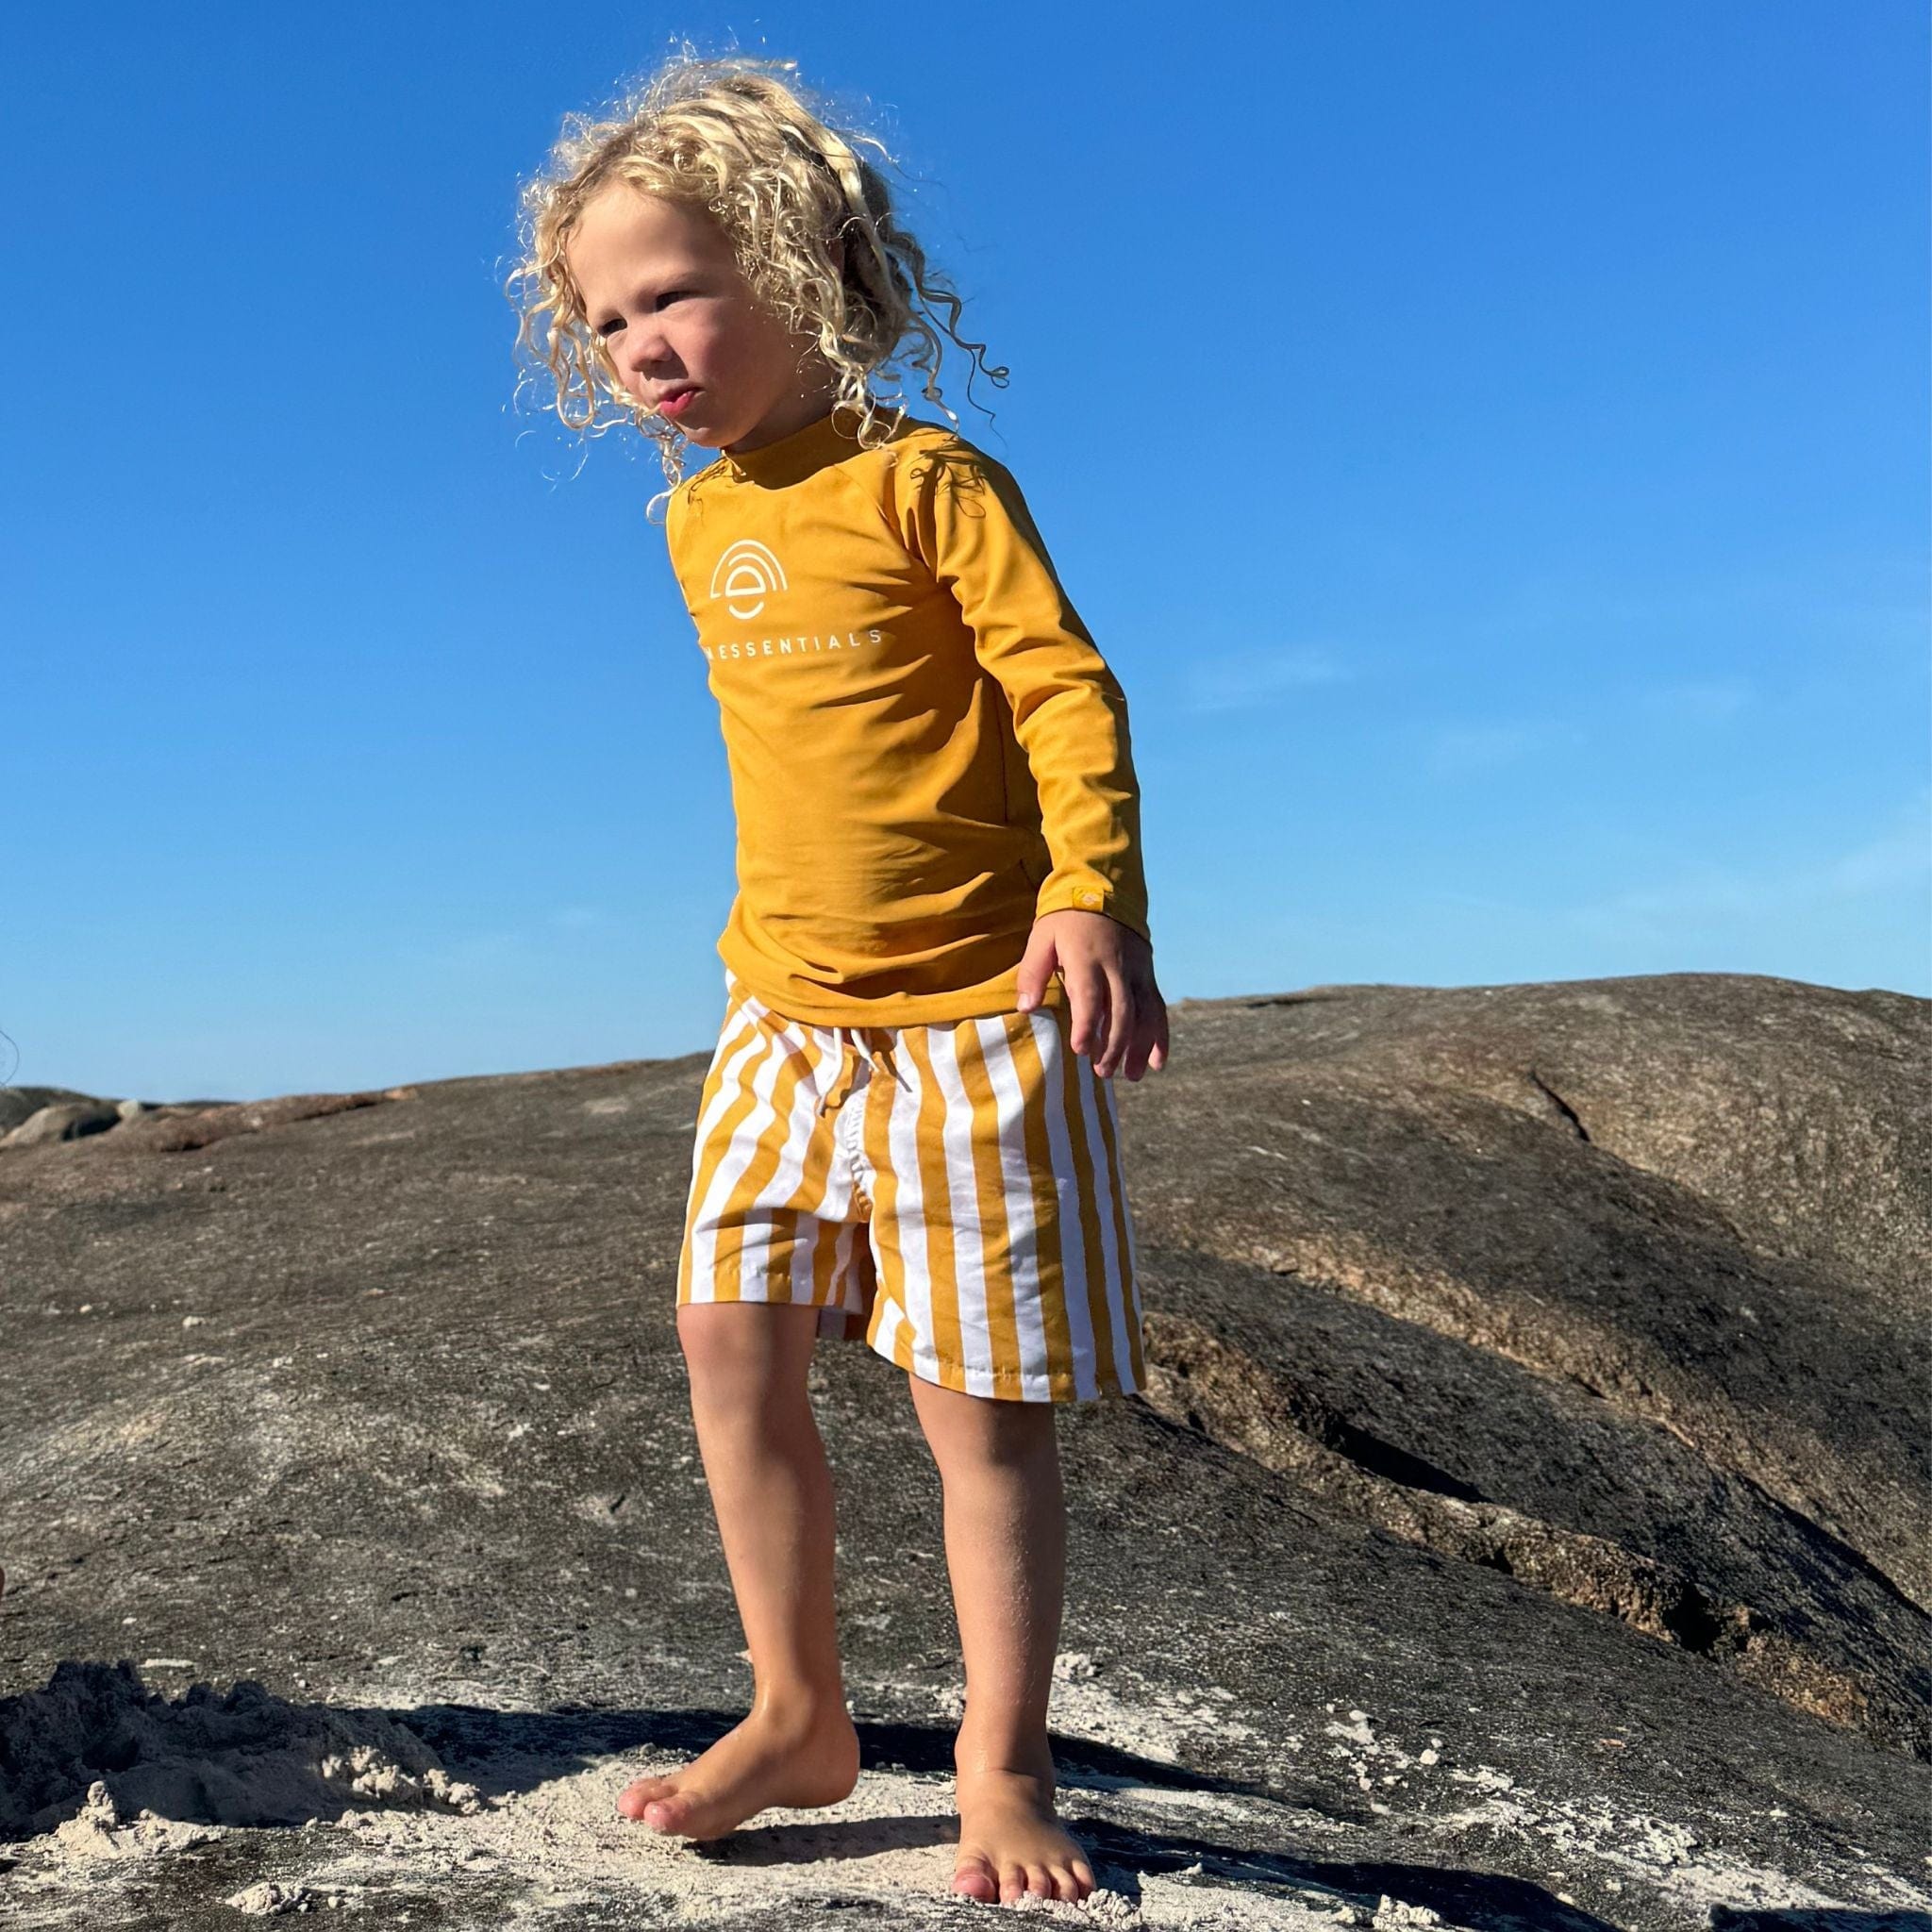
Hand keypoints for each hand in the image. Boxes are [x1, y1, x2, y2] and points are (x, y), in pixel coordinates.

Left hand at [1015, 909, 1168, 1080]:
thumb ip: (1032, 973)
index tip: (1081, 1050)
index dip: (1088, 1025)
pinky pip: (1158, 1008)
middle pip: (1122, 1010)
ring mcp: (1136, 971)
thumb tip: (1025, 1008)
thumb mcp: (1041, 938)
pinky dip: (1160, 1036)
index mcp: (1087, 957)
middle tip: (1101, 1071)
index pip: (1090, 995)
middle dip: (1114, 1044)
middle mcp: (1117, 966)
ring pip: (1145, 1013)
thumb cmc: (1065, 919)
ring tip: (1129, 1076)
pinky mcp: (1147, 975)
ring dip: (1139, 1047)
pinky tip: (1157, 1062)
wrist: (1103, 890)